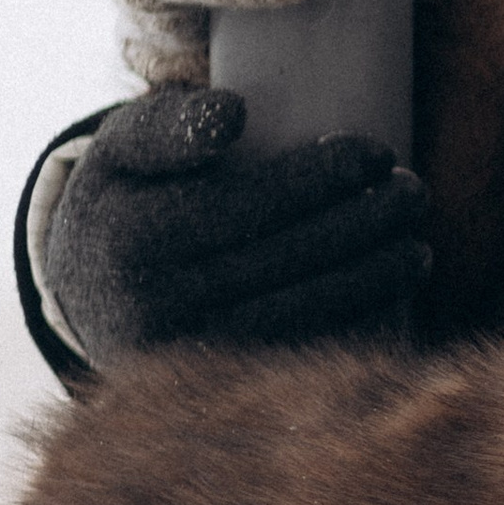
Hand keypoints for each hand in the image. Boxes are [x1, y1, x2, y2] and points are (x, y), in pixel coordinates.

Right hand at [42, 85, 430, 363]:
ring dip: (374, 279)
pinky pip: (298, 354)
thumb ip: (168, 122)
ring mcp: (186, 356)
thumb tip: (235, 114)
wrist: (85, 298)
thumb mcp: (123, 148)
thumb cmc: (125, 200)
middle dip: (364, 224)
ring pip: (300, 313)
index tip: (377, 152)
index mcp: (131, 238)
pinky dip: (353, 324)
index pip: (246, 206)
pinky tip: (393, 292)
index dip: (321, 179)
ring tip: (418, 244)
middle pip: (284, 259)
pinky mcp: (214, 390)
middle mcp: (155, 305)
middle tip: (416, 192)